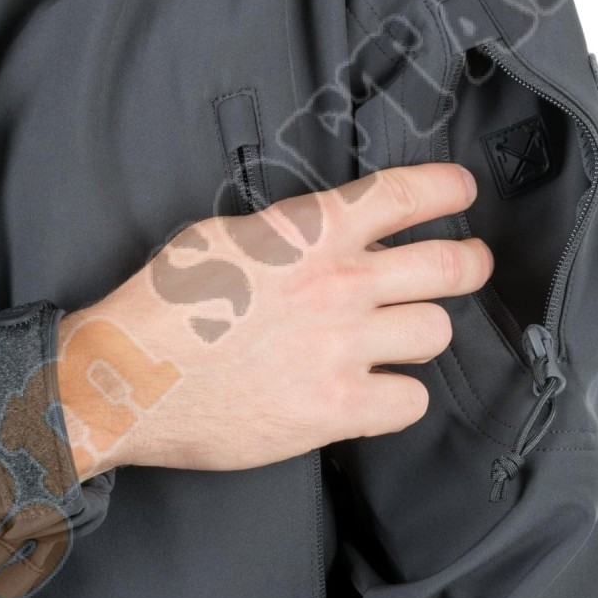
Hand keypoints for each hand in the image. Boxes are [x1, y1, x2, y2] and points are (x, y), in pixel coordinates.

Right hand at [56, 163, 491, 478]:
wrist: (126, 378)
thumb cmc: (163, 304)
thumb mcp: (223, 235)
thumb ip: (288, 233)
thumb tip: (327, 234)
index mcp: (310, 232)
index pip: (405, 194)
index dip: (447, 188)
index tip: (461, 191)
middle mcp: (339, 284)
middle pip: (448, 266)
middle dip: (470, 262)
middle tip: (470, 265)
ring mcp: (343, 348)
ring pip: (437, 332)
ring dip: (424, 332)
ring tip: (402, 337)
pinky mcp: (335, 408)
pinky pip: (411, 402)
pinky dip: (400, 397)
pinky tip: (376, 392)